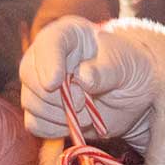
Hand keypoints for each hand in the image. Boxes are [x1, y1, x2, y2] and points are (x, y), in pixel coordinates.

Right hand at [19, 16, 155, 147]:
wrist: (134, 97)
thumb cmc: (130, 70)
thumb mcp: (126, 65)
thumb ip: (106, 70)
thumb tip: (83, 78)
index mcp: (68, 35)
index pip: (48, 42)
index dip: (48, 62)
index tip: (56, 82)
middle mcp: (48, 57)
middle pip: (29, 74)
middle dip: (55, 96)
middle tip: (83, 103)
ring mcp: (41, 84)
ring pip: (31, 102)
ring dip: (59, 115)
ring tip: (87, 113)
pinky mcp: (43, 110)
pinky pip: (35, 124)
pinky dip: (54, 129)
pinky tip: (75, 123)